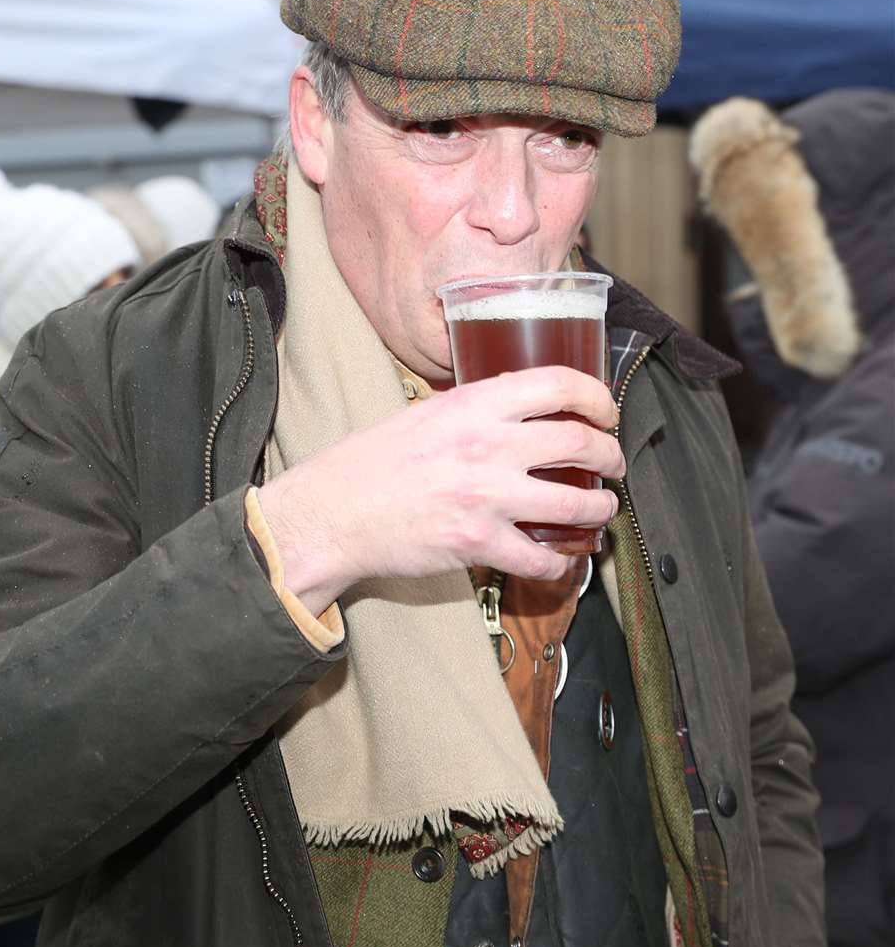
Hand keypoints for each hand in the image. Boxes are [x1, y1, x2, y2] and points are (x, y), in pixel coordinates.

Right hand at [256, 365, 624, 613]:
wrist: (334, 513)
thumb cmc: (370, 463)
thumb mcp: (425, 414)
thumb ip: (473, 410)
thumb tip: (515, 411)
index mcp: (474, 405)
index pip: (558, 384)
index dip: (596, 395)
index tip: (605, 410)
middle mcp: (489, 445)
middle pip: (580, 441)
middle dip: (611, 453)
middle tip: (613, 462)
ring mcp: (488, 496)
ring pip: (577, 502)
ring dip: (601, 508)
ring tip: (601, 509)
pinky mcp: (479, 543)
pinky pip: (542, 558)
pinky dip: (560, 562)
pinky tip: (560, 559)